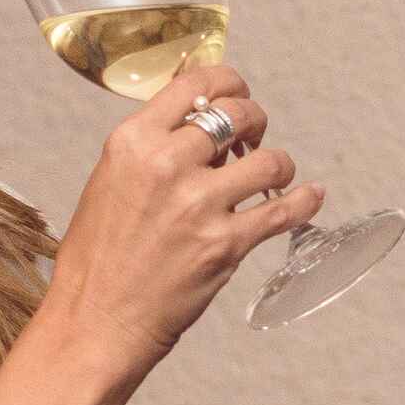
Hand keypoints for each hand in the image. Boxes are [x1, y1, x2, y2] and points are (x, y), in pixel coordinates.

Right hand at [47, 64, 316, 379]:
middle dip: (255, 122)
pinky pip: (283, 211)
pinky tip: (310, 197)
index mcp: (133, 142)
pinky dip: (305, 201)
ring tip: (271, 177)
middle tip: (252, 141)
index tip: (238, 93)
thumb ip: (153, 146)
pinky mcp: (225, 245)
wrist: (94, 322)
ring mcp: (199, 205)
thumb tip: (195, 112)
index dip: (229, 82)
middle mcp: (167, 165)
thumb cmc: (97, 259)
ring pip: (270, 161)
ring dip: (278, 166)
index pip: (197, 83)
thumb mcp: (110, 181)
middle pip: (239, 114)